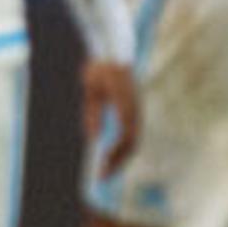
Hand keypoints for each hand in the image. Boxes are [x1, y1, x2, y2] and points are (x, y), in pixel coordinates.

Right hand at [82, 59, 139, 177]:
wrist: (108, 48)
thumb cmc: (101, 67)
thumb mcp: (93, 97)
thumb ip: (94, 116)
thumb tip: (94, 138)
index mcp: (127, 108)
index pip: (127, 137)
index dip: (118, 154)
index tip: (106, 167)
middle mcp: (134, 110)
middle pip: (131, 144)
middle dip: (117, 163)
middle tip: (104, 177)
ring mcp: (133, 108)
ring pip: (131, 142)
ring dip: (118, 160)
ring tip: (105, 173)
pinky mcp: (129, 106)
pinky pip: (127, 132)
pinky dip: (119, 148)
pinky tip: (107, 157)